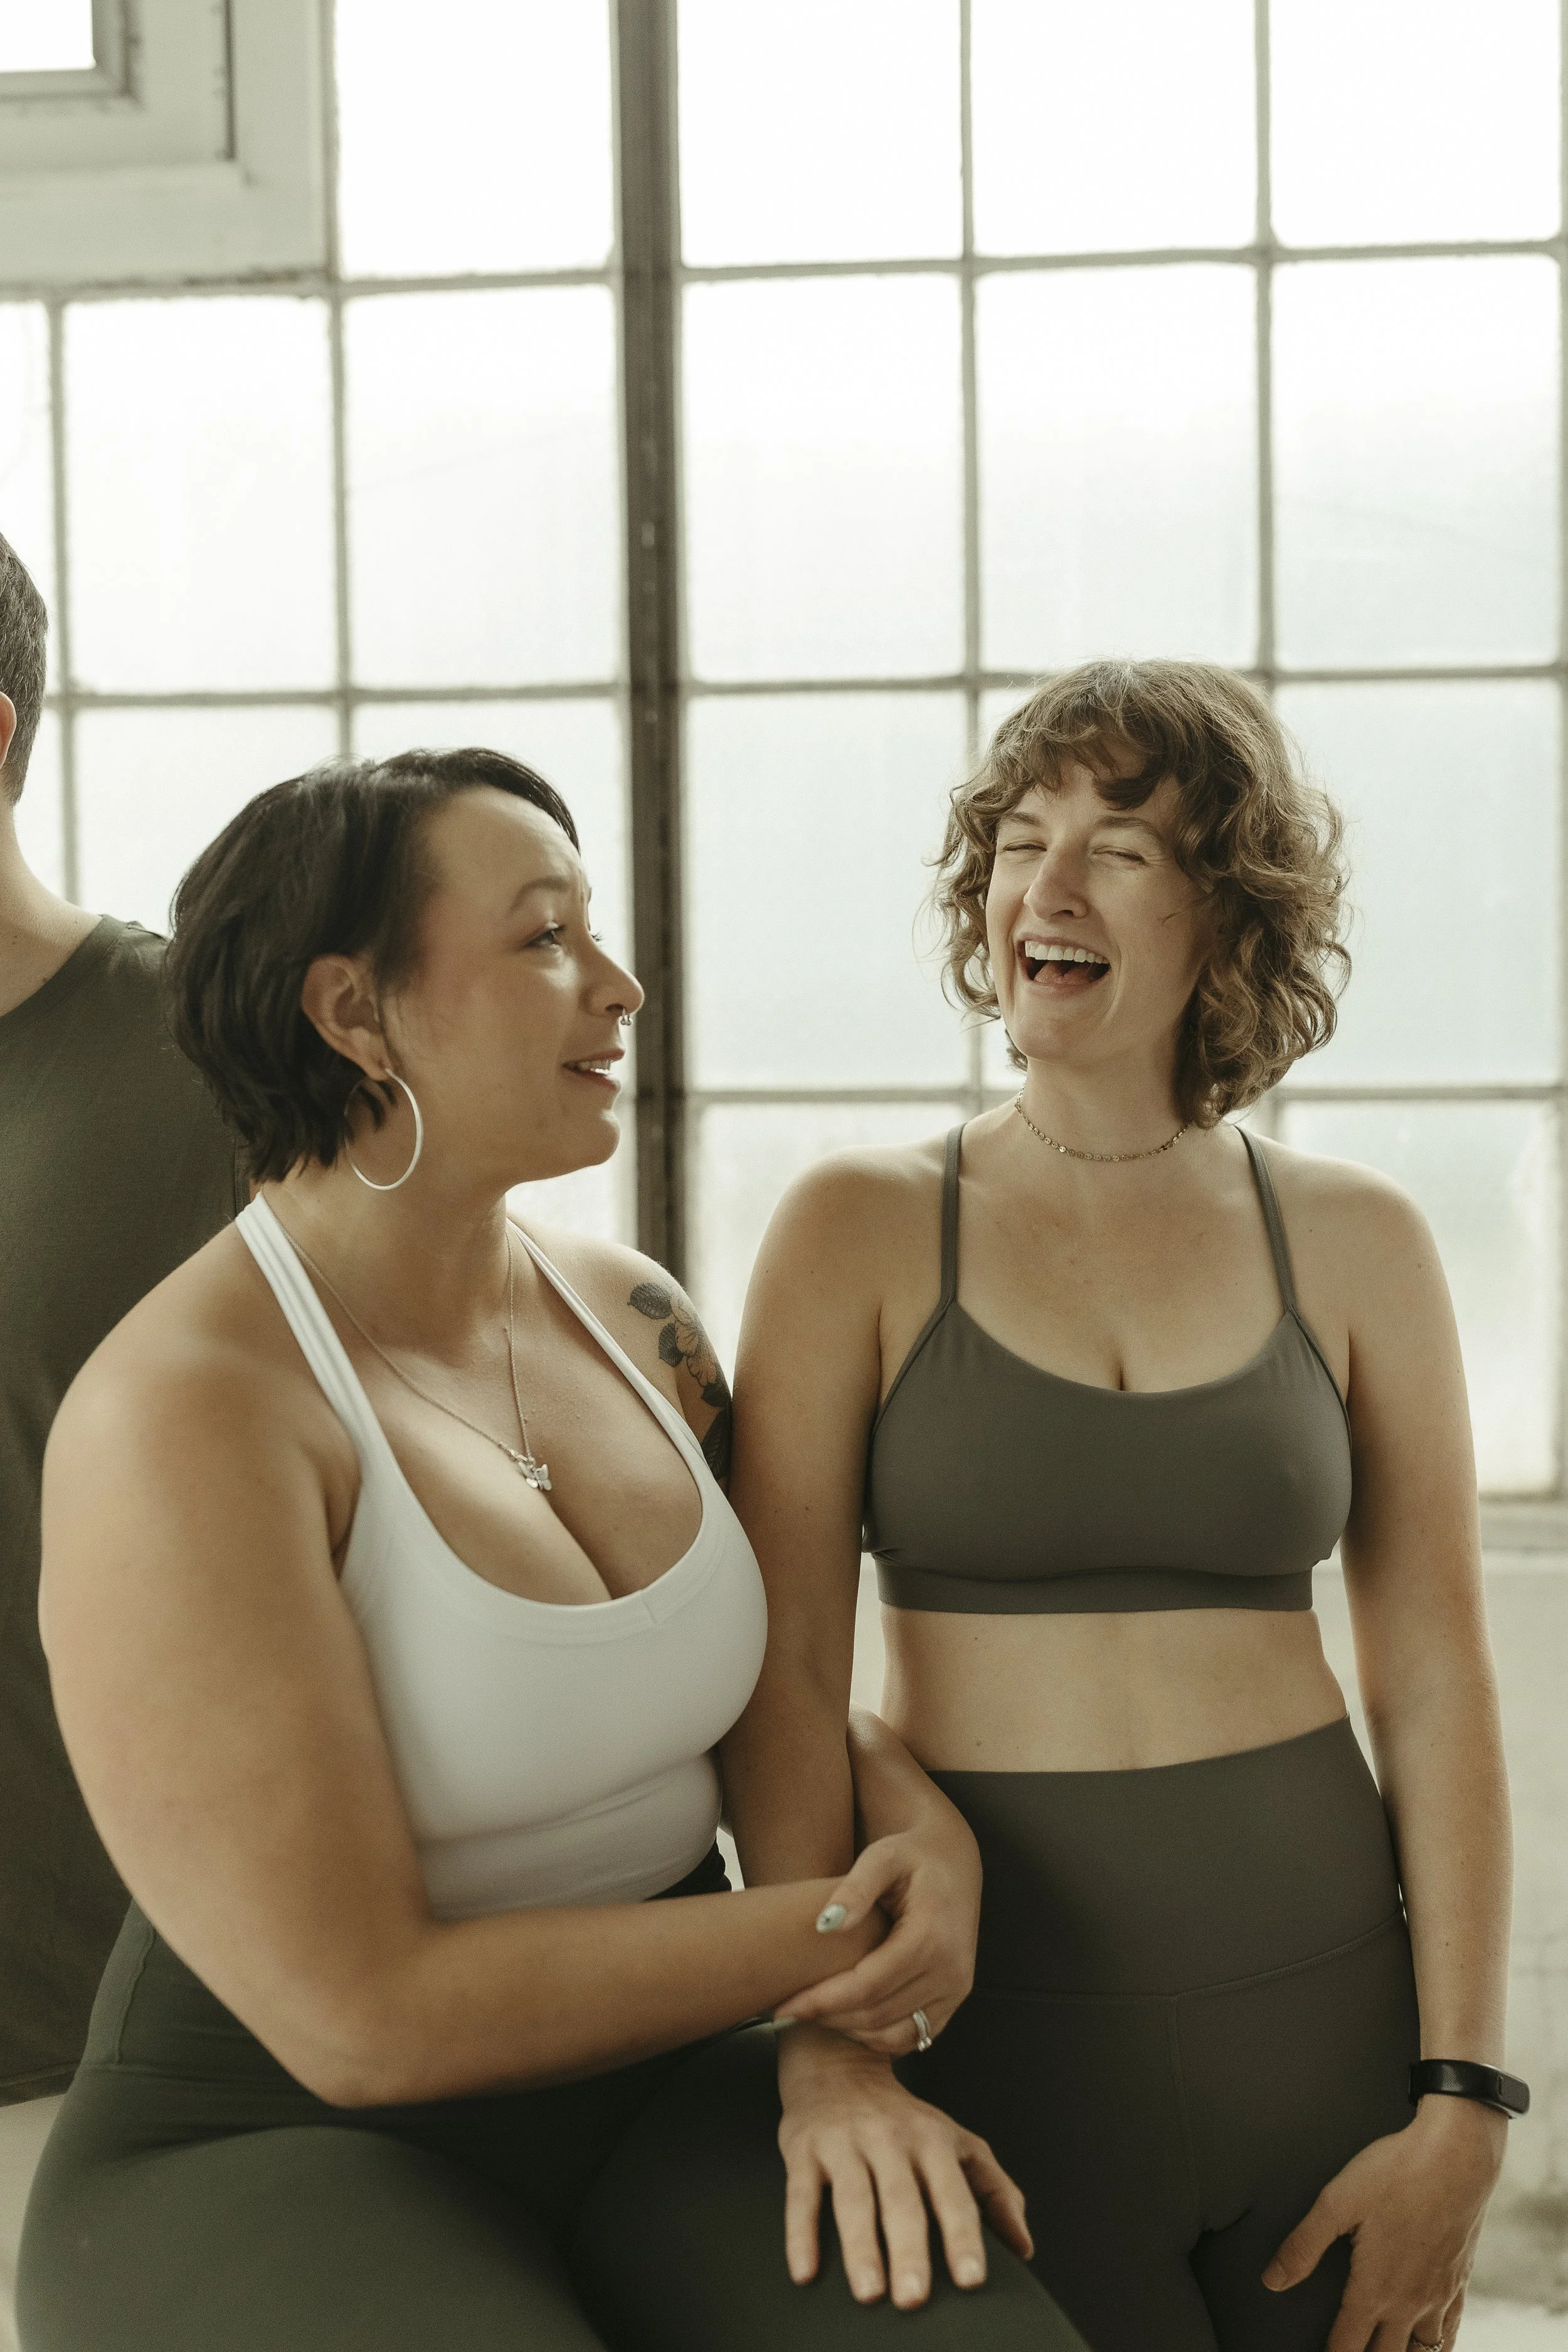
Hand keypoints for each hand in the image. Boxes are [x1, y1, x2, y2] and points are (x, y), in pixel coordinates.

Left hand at [773, 1815, 981, 2055]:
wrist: (954, 1862)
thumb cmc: (912, 1854)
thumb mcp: (882, 1855)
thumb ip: (855, 1888)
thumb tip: (825, 1925)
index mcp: (931, 1937)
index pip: (869, 1986)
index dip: (823, 2001)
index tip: (783, 2006)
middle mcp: (950, 1971)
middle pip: (878, 2015)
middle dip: (828, 2018)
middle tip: (787, 2011)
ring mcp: (955, 1990)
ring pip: (894, 2034)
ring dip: (849, 2031)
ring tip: (812, 2014)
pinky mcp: (953, 2000)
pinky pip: (913, 2035)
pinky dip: (876, 2036)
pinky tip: (846, 2017)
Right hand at [776, 2024, 1031, 2308]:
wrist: (838, 2063)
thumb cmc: (905, 2120)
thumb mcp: (957, 2142)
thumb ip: (994, 2190)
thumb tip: (1024, 2247)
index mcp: (933, 2141)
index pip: (952, 2193)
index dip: (962, 2235)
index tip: (972, 2279)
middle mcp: (890, 2139)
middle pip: (901, 2200)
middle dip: (909, 2249)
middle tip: (914, 2298)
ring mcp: (845, 2142)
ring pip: (853, 2198)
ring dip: (861, 2247)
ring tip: (869, 2293)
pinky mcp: (804, 2148)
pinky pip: (801, 2195)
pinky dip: (801, 2234)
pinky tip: (805, 2272)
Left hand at [1263, 2098, 1505, 2350]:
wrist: (1459, 2155)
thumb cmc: (1396, 2172)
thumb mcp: (1337, 2202)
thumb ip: (1303, 2245)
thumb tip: (1272, 2281)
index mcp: (1375, 2288)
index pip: (1346, 2346)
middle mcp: (1409, 2303)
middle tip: (1348, 2351)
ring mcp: (1439, 2295)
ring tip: (1384, 2349)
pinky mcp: (1460, 2280)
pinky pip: (1451, 2331)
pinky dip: (1439, 2345)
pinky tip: (1430, 2343)